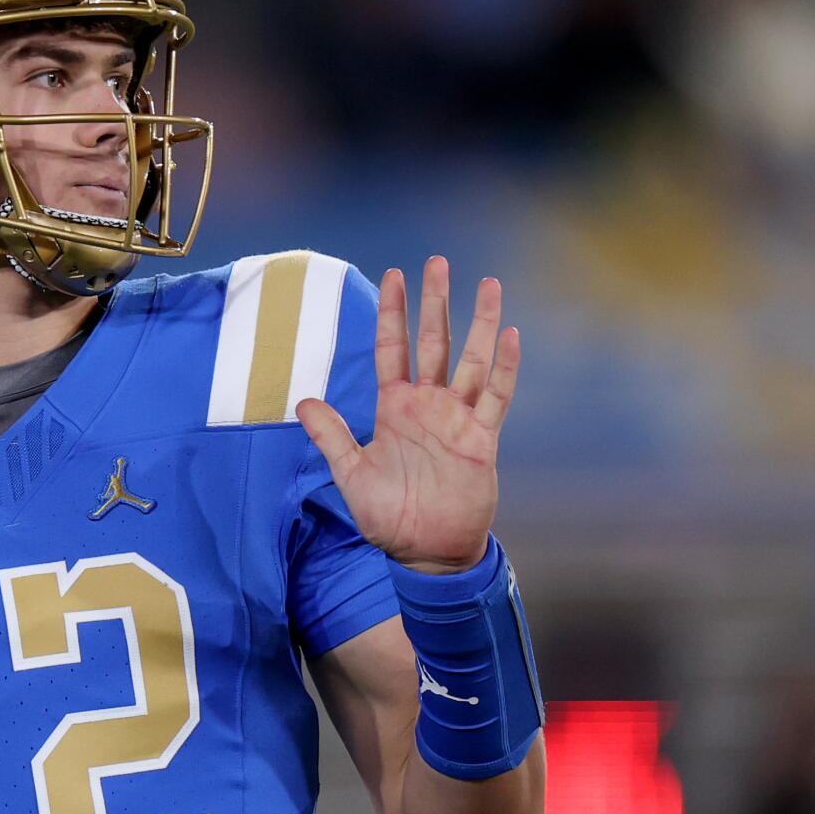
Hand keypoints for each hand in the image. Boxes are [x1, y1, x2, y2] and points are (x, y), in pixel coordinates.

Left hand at [295, 256, 520, 574]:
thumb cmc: (389, 516)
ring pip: (472, 360)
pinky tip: (510, 336)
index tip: (394, 273)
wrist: (425, 552)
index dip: (393, 312)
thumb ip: (331, 436)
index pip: (392, 348)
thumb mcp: (351, 473)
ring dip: (481, 323)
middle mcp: (427, 406)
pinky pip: (496, 397)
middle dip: (435, 302)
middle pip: (434, 342)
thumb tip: (303, 400)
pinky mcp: (481, 440)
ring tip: (489, 284)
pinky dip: (504, 368)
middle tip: (438, 261)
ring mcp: (457, 419)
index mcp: (394, 408)